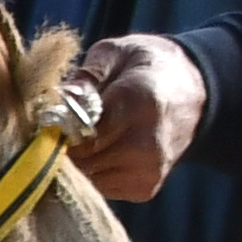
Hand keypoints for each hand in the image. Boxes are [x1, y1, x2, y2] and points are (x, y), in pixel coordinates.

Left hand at [70, 32, 203, 201]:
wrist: (195, 93)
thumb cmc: (145, 67)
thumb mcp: (116, 53)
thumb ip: (85, 76)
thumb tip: (57, 101)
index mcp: (140, 103)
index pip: (81, 132)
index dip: (56, 127)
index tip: (46, 117)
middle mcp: (148, 143)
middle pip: (80, 159)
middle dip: (60, 146)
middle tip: (55, 127)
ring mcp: (148, 171)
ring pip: (85, 177)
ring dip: (73, 161)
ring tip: (79, 136)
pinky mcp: (145, 188)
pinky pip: (98, 186)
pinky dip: (89, 171)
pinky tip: (98, 150)